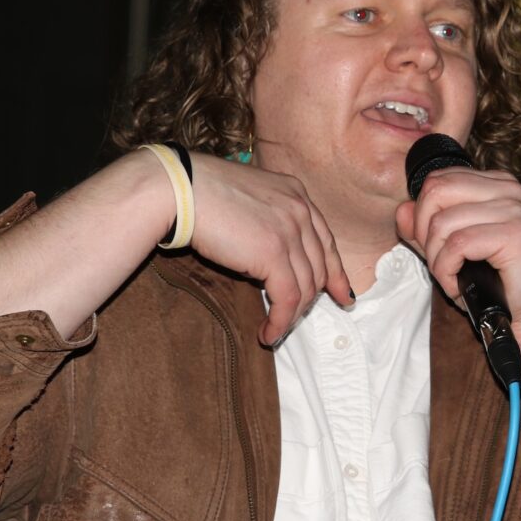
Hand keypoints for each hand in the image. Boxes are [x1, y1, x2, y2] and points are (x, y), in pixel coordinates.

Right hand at [186, 155, 353, 344]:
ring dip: (292, 315)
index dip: (335, 273)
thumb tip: (267, 253)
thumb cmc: (198, 193)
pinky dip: (281, 321)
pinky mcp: (274, 252)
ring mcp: (290, 229)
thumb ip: (267, 218)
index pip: (325, 240)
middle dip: (312, 300)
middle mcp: (299, 209)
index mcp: (295, 193)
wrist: (178, 188)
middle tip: (294, 320)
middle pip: (319, 266)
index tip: (342, 295)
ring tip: (275, 331)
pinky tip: (268, 333)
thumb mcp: (246, 199)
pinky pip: (289, 297)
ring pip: (307, 286)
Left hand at [393, 167, 520, 342]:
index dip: (422, 215)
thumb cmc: (488, 280)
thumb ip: (422, 228)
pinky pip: (458, 244)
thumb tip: (402, 210)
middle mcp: (508, 189)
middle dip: (425, 233)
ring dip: (437, 260)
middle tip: (438, 262)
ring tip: (451, 277)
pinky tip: (458, 285)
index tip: (433, 246)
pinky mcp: (516, 236)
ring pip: (443, 222)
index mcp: (495, 182)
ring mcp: (515, 210)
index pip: (437, 180)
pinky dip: (448, 270)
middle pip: (436, 193)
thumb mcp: (446, 249)